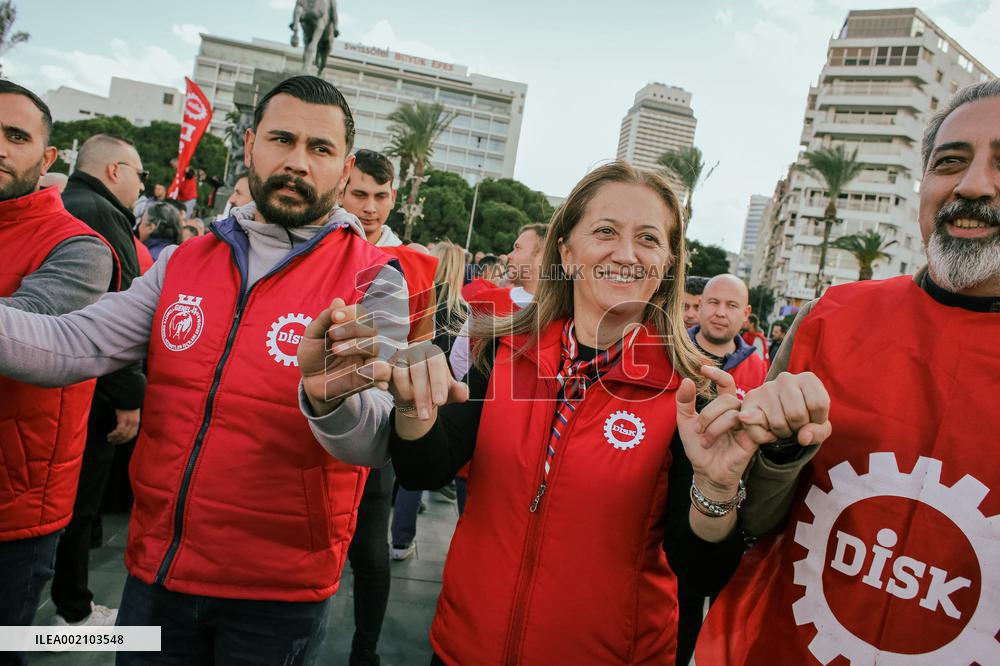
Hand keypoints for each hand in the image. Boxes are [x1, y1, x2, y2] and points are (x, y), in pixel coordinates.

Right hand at [107, 408, 140, 444]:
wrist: (128, 397)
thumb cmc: (128, 406)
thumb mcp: (131, 415)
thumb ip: (129, 422)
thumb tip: (124, 429)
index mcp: (137, 422)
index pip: (133, 435)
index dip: (126, 440)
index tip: (120, 442)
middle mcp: (134, 423)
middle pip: (127, 436)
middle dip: (119, 441)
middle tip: (112, 442)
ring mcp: (129, 422)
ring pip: (122, 435)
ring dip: (115, 438)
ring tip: (109, 439)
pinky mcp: (124, 420)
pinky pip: (119, 430)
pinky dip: (114, 434)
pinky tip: (110, 435)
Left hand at [298, 297, 391, 416]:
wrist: (310, 381)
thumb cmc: (313, 355)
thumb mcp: (312, 336)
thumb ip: (324, 319)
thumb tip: (338, 301)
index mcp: (352, 327)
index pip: (361, 313)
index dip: (351, 312)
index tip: (335, 317)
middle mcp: (363, 340)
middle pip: (371, 328)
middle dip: (352, 328)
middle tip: (332, 334)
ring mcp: (367, 358)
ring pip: (374, 346)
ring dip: (356, 345)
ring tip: (335, 350)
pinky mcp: (369, 377)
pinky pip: (382, 372)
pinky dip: (379, 371)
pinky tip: (362, 371)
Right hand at [389, 342, 468, 421]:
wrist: (414, 393)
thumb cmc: (433, 389)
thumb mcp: (448, 392)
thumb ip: (457, 392)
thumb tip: (464, 393)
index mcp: (434, 352)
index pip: (436, 365)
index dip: (438, 383)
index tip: (440, 402)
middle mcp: (415, 350)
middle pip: (418, 370)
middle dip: (423, 396)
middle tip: (426, 416)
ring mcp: (399, 357)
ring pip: (400, 373)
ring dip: (407, 393)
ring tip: (413, 406)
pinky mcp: (385, 366)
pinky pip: (383, 374)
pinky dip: (384, 382)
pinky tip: (386, 390)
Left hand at [676, 366, 757, 497]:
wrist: (706, 473)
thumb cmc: (699, 448)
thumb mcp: (685, 423)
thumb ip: (684, 402)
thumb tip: (687, 380)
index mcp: (723, 406)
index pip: (726, 383)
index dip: (717, 373)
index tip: (702, 368)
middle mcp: (737, 412)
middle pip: (727, 399)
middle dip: (708, 414)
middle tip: (699, 431)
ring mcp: (747, 424)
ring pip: (734, 411)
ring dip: (715, 426)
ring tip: (706, 440)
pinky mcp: (754, 437)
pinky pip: (749, 423)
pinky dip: (732, 430)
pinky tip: (724, 441)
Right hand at [737, 371, 831, 446]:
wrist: (780, 416)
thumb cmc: (804, 417)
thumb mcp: (819, 426)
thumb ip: (819, 432)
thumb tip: (803, 437)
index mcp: (807, 379)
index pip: (818, 403)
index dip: (817, 419)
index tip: (812, 418)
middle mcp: (785, 378)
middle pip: (797, 414)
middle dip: (798, 427)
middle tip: (794, 423)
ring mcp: (765, 388)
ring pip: (778, 423)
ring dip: (782, 433)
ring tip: (782, 424)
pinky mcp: (749, 400)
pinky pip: (759, 430)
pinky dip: (765, 437)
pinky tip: (768, 429)